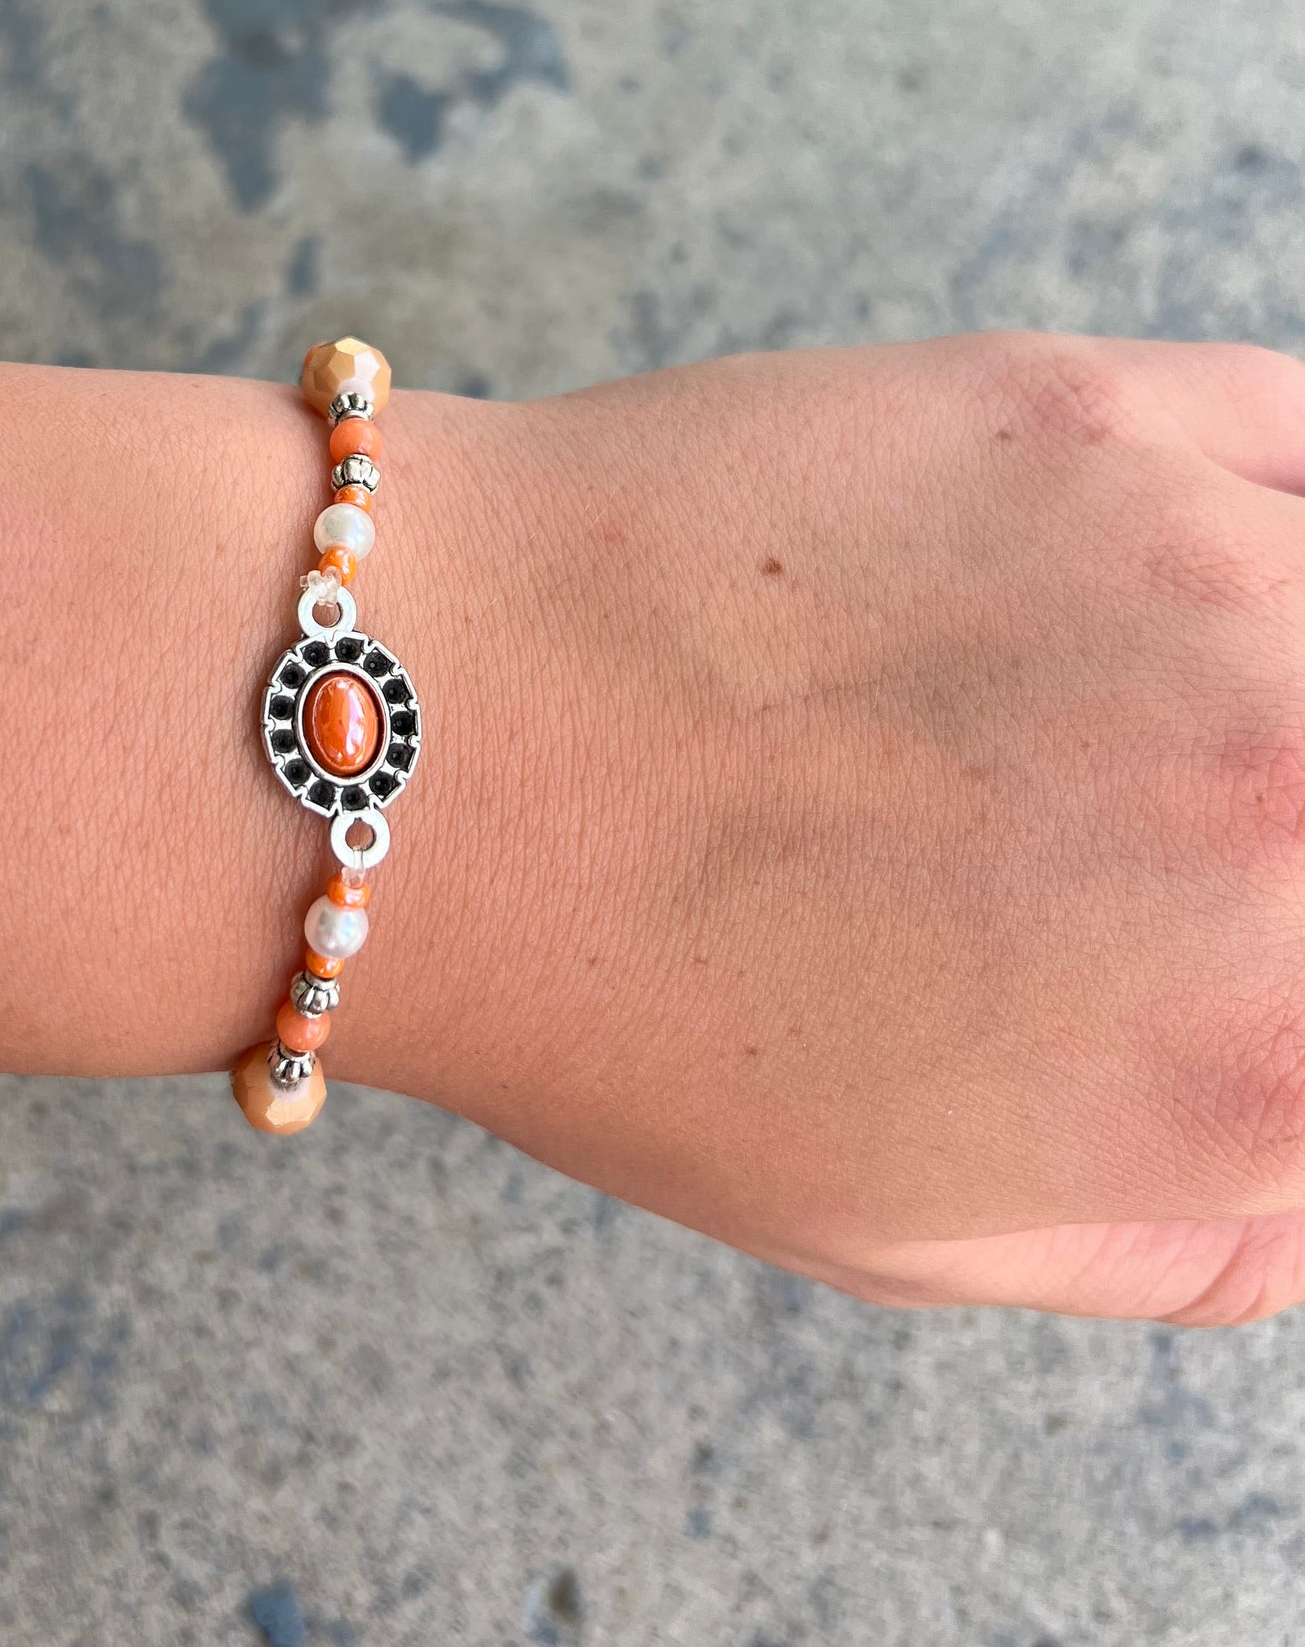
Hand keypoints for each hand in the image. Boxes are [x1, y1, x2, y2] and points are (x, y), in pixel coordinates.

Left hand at [386, 334, 1304, 1323]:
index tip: (1253, 953)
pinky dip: (1291, 510)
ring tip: (1173, 721)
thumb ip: (1190, 1226)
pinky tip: (1205, 570)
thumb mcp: (920, 1231)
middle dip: (1294, 846)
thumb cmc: (635, 1004)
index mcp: (1266, 1065)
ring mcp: (1215, 585)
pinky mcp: (1102, 415)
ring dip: (1283, 673)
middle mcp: (1298, 818)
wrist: (428, 742)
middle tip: (1208, 832)